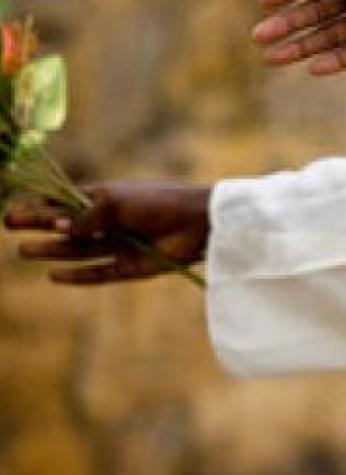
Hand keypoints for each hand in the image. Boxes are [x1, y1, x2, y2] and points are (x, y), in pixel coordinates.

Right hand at [5, 181, 211, 284]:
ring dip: (51, 250)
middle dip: (38, 227)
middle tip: (9, 227)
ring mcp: (119, 245)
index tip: (14, 209)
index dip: (41, 206)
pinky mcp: (130, 267)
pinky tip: (54, 275)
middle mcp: (110, 223)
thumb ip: (87, 215)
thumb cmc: (158, 202)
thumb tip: (61, 228)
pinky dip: (77, 275)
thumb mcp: (117, 202)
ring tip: (24, 250)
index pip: (67, 202)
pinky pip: (98, 273)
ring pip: (78, 250)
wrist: (197, 222)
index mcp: (107, 199)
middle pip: (66, 227)